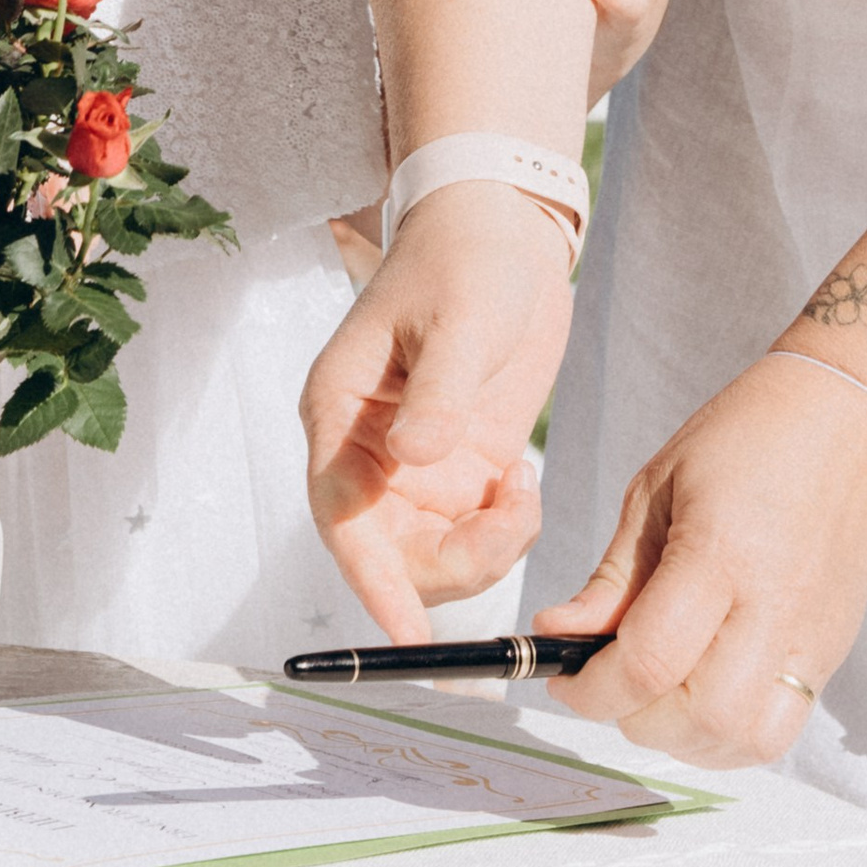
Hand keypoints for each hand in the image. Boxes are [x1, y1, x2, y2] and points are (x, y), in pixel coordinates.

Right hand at [300, 184, 571, 639]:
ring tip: (523, 489)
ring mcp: (413, 468)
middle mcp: (367, 453)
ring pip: (433, 558)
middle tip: (512, 519)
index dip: (372, 581)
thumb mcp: (461, 319)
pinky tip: (525, 481)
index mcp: (340, 412)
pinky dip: (505, 531)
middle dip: (450, 566)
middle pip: (389, 555)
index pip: (343, 517)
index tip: (408, 636)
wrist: (507, 230)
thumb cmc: (468, 257)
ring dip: (484, 551)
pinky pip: (473, 535)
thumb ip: (438, 391)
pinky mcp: (458, 470)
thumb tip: (414, 458)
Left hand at [535, 350, 866, 766]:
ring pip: (742, 739)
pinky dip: (729, 735)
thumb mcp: (658, 487)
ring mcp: (812, 636)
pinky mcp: (832, 651)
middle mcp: (774, 605)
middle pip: (697, 715)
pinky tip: (701, 696)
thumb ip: (612, 577)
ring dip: (684, 736)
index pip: (649, 660)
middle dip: (633, 715)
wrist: (847, 415)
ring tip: (657, 691)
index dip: (591, 689)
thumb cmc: (746, 436)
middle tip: (610, 678)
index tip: (563, 677)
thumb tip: (557, 634)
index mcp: (721, 551)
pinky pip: (778, 731)